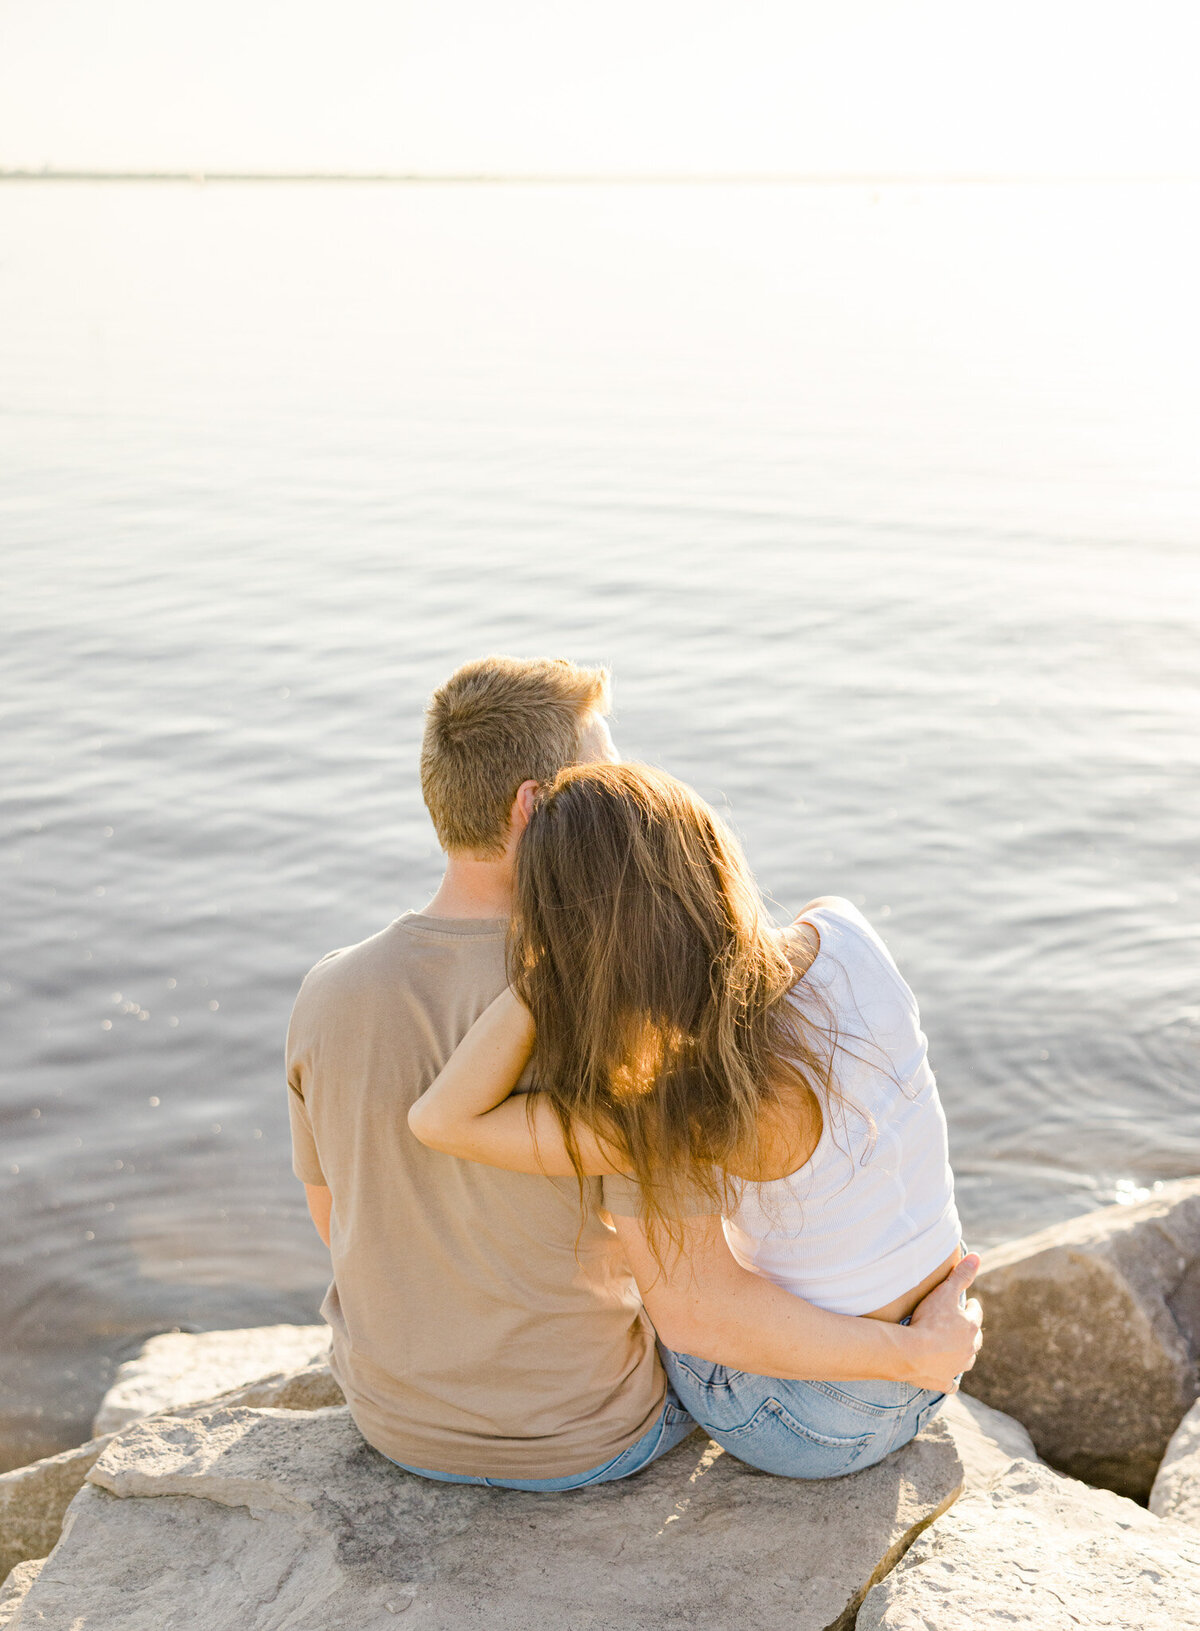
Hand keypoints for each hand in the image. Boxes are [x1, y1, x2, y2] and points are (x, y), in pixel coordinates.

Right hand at [903, 1253, 982, 1392]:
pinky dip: (950, 1379)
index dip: (972, 1307)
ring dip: (962, 1355)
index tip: (971, 1303)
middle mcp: (969, 1350)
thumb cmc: (929, 1321)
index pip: (976, 1314)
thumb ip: (961, 1275)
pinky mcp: (943, 1381)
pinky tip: (948, 1378)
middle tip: (963, 1325)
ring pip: (966, 1361)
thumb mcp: (945, 1292)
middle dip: (970, 1332)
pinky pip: (951, 1383)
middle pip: (974, 1340)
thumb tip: (978, 1257)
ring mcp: (956, 1367)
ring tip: (956, 1349)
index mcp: (971, 1328)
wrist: (911, 1353)